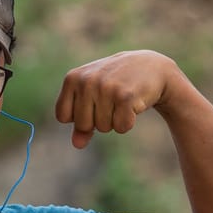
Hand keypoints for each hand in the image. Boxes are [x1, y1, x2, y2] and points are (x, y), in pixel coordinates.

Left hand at [55, 50, 178, 147]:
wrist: (150, 67)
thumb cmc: (115, 84)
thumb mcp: (93, 97)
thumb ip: (80, 122)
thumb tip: (77, 145)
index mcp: (72, 78)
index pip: (63, 117)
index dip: (78, 117)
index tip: (92, 103)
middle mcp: (87, 81)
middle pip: (83, 125)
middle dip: (98, 121)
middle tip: (111, 100)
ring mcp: (106, 88)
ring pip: (103, 128)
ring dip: (115, 120)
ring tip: (122, 99)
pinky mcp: (125, 97)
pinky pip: (121, 127)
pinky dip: (128, 122)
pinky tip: (133, 104)